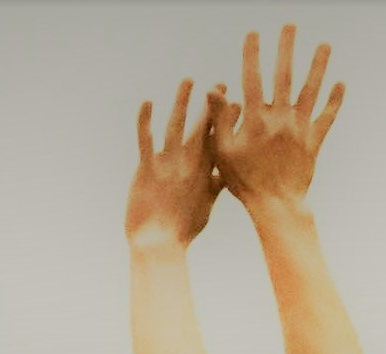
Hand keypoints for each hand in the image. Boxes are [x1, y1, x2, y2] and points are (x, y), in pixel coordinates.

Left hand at [126, 78, 227, 248]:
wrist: (159, 242)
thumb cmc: (182, 230)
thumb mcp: (205, 208)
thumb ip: (214, 188)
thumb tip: (224, 176)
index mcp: (206, 174)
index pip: (221, 141)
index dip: (229, 121)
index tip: (239, 103)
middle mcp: (190, 164)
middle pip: (203, 128)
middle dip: (212, 105)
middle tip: (220, 83)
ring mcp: (169, 164)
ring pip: (177, 125)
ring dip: (182, 101)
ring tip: (188, 80)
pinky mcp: (147, 168)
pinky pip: (146, 139)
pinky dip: (146, 120)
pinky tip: (147, 101)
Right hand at [215, 24, 343, 208]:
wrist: (276, 205)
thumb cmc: (243, 180)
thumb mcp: (223, 150)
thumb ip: (220, 118)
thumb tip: (212, 88)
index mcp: (255, 119)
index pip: (252, 79)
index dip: (252, 54)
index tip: (253, 33)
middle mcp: (280, 119)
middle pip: (284, 76)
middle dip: (287, 48)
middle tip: (290, 25)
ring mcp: (300, 129)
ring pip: (311, 91)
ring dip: (318, 65)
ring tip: (325, 44)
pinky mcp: (314, 141)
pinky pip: (327, 117)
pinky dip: (335, 101)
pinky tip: (341, 83)